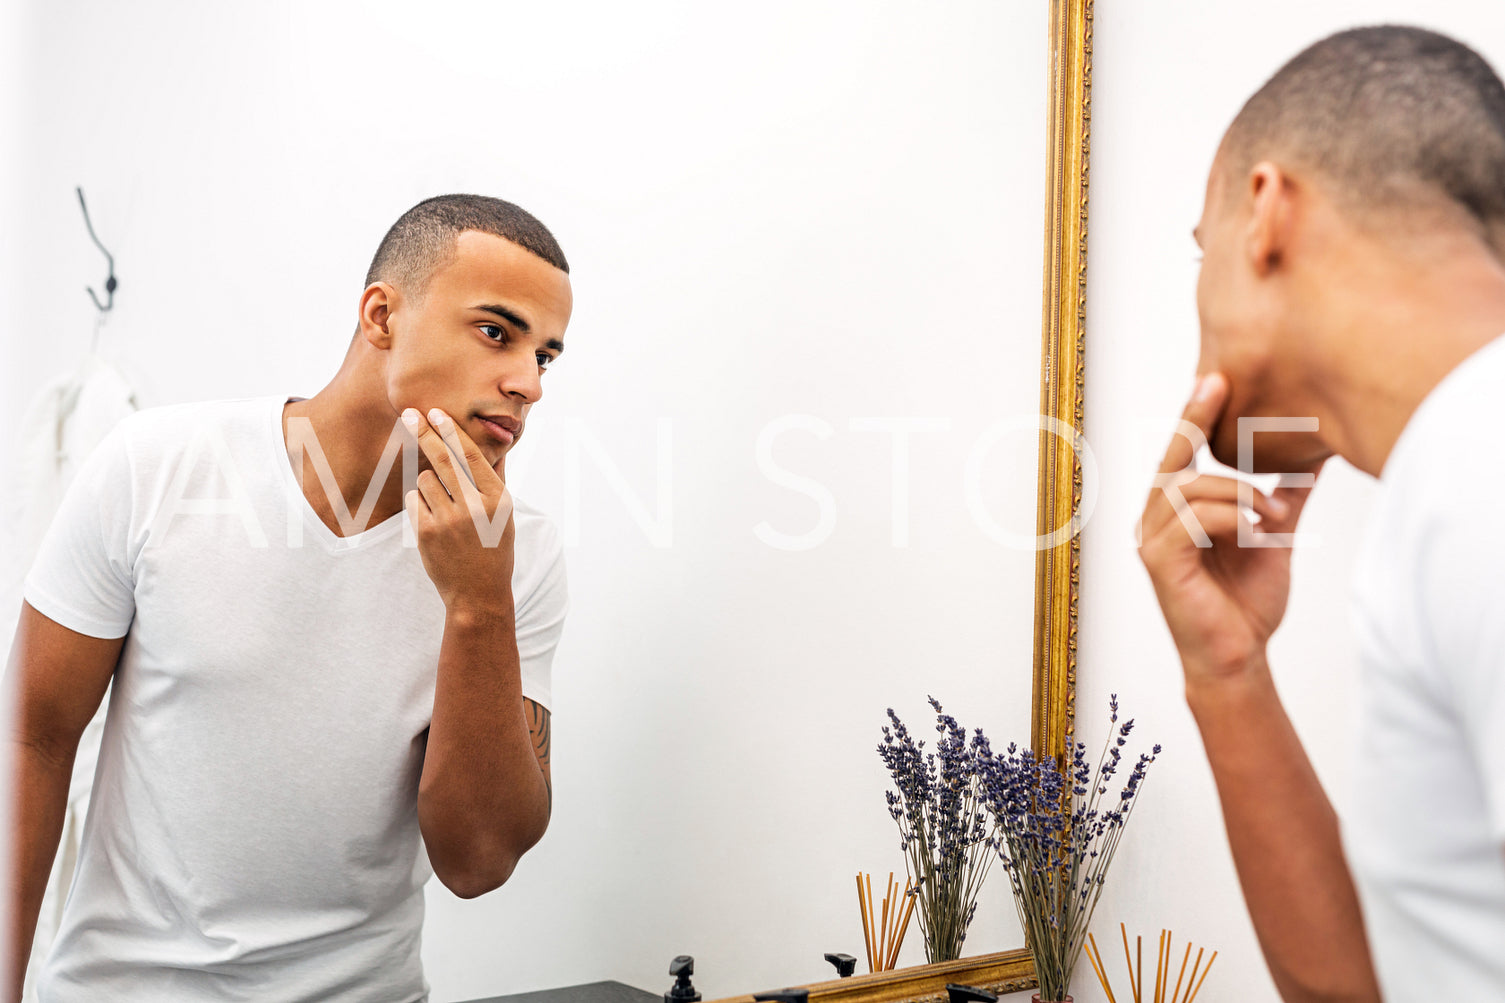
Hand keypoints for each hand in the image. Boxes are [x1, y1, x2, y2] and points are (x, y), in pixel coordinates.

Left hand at [401, 407, 515, 613]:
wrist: (478, 593)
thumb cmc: (494, 548)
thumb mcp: (505, 514)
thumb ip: (496, 478)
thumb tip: (498, 443)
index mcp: (497, 499)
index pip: (471, 454)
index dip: (450, 430)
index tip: (435, 412)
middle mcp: (474, 507)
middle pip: (442, 459)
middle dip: (424, 433)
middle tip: (409, 414)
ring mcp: (449, 520)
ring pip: (425, 479)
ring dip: (428, 483)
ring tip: (444, 505)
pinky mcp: (426, 533)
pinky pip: (414, 500)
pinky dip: (420, 503)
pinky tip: (434, 520)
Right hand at [1137, 373, 1323, 685]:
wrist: (1239, 656)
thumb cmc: (1247, 602)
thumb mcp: (1272, 537)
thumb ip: (1282, 497)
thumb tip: (1312, 459)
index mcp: (1175, 512)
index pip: (1181, 455)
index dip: (1195, 415)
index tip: (1215, 378)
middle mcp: (1154, 520)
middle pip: (1177, 461)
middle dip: (1203, 429)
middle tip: (1227, 399)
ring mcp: (1152, 539)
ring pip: (1191, 487)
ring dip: (1241, 494)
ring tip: (1277, 517)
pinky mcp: (1159, 560)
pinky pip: (1192, 518)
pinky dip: (1231, 518)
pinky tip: (1258, 532)